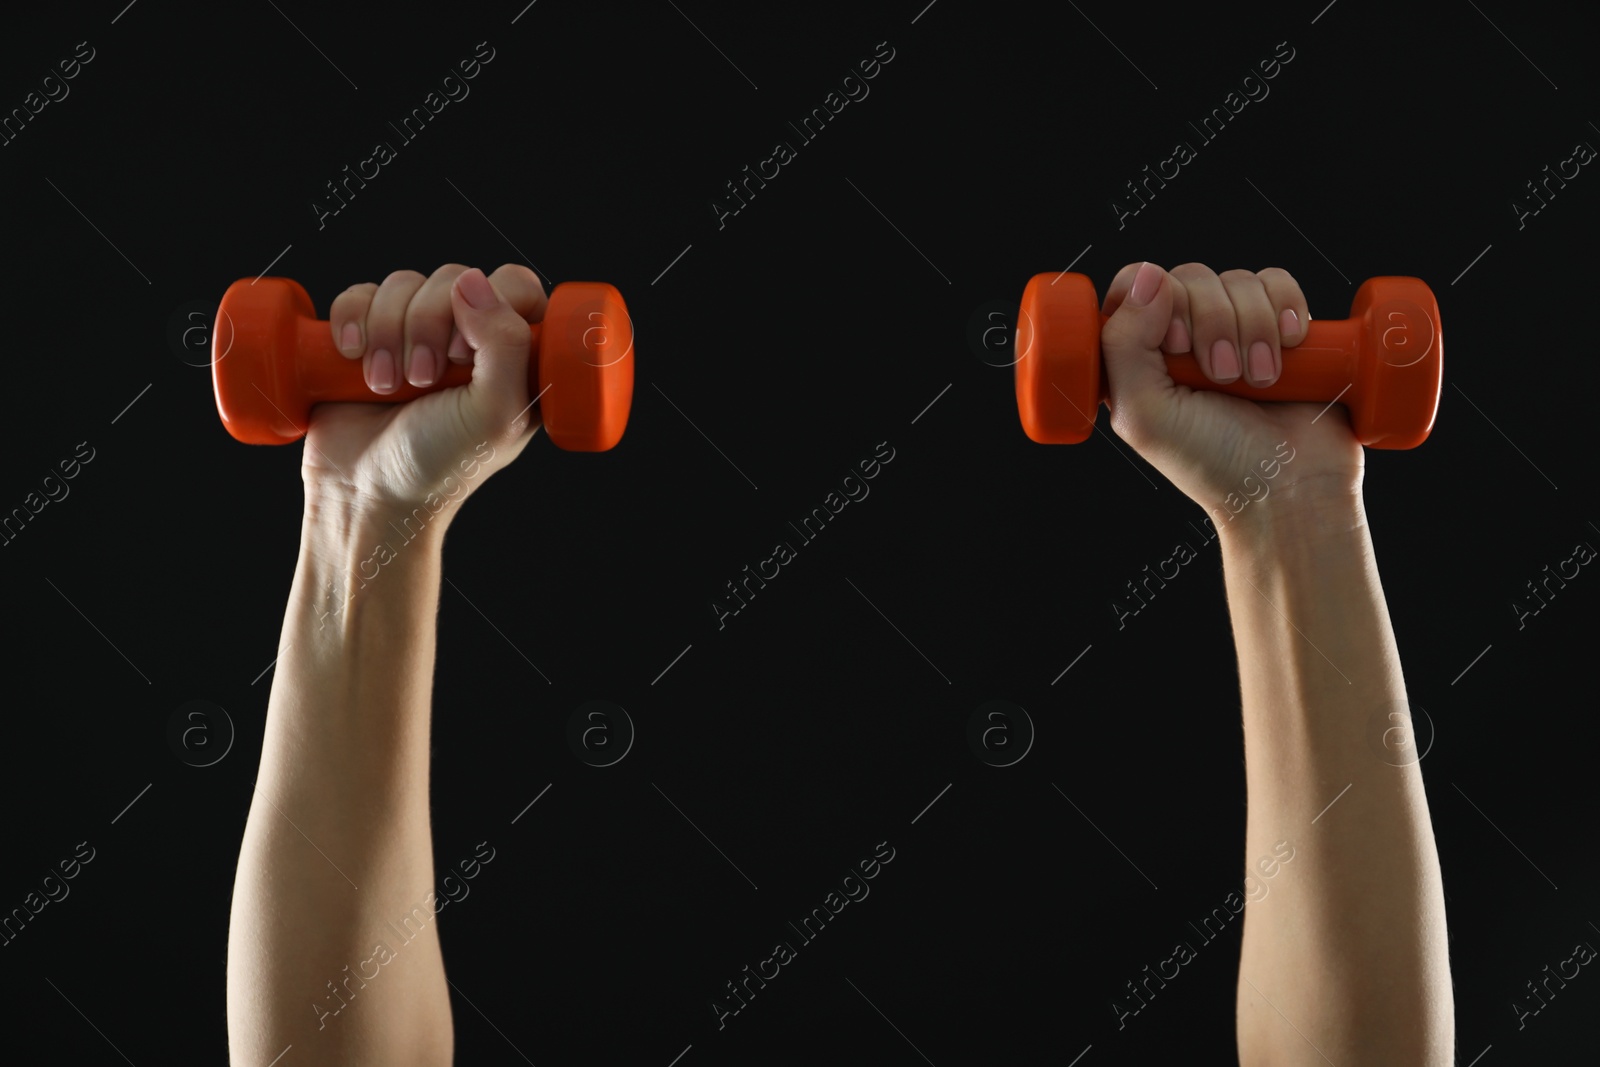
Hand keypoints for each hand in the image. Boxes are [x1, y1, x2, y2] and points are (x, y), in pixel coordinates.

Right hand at [302, 263, 545, 515]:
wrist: (366, 496)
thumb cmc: (440, 467)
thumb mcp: (493, 416)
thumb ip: (504, 346)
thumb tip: (473, 281)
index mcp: (516, 357)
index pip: (516, 286)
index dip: (488, 305)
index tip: (462, 355)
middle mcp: (470, 340)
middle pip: (455, 278)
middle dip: (427, 325)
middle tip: (421, 381)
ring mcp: (418, 335)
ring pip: (404, 283)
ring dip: (387, 331)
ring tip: (384, 386)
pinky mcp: (369, 336)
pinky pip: (360, 294)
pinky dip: (351, 319)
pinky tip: (351, 356)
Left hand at [1099, 262, 1363, 532]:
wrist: (1290, 488)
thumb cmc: (1211, 463)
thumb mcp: (1144, 413)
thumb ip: (1124, 344)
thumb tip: (1148, 277)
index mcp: (1140, 356)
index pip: (1135, 286)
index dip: (1155, 304)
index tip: (1173, 348)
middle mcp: (1186, 339)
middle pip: (1189, 277)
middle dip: (1211, 325)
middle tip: (1221, 377)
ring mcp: (1235, 331)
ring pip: (1236, 280)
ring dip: (1251, 328)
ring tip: (1258, 380)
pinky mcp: (1282, 328)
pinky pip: (1278, 283)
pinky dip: (1285, 310)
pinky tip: (1289, 349)